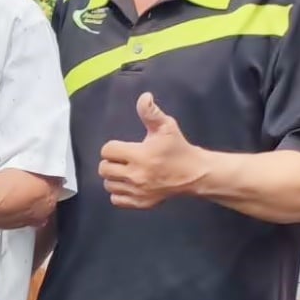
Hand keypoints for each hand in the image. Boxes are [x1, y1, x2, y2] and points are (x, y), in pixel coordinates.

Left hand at [98, 92, 200, 209]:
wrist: (195, 173)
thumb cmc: (178, 148)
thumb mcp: (166, 127)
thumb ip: (151, 112)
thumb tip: (144, 97)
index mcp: (140, 155)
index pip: (107, 151)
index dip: (113, 147)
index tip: (124, 148)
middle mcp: (136, 175)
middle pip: (104, 168)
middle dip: (111, 162)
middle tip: (124, 159)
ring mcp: (138, 191)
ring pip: (108, 184)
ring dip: (114, 177)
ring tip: (127, 171)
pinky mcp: (141, 203)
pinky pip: (116, 199)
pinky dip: (119, 192)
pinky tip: (129, 184)